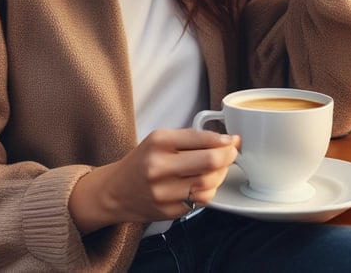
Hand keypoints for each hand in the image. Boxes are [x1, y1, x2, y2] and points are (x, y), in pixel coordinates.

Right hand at [68, 128, 239, 234]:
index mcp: (158, 142)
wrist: (116, 191)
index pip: (201, 139)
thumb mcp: (160, 139)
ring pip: (208, 184)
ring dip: (221, 175)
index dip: (224, 141)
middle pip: (209, 163)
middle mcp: (159, 167)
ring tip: (219, 168)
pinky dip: (209, 191)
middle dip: (228, 157)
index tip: (234, 140)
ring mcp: (163, 192)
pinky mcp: (168, 211)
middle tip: (232, 153)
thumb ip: (191, 139)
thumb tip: (225, 141)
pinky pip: (200, 201)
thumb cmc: (142, 162)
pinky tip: (205, 183)